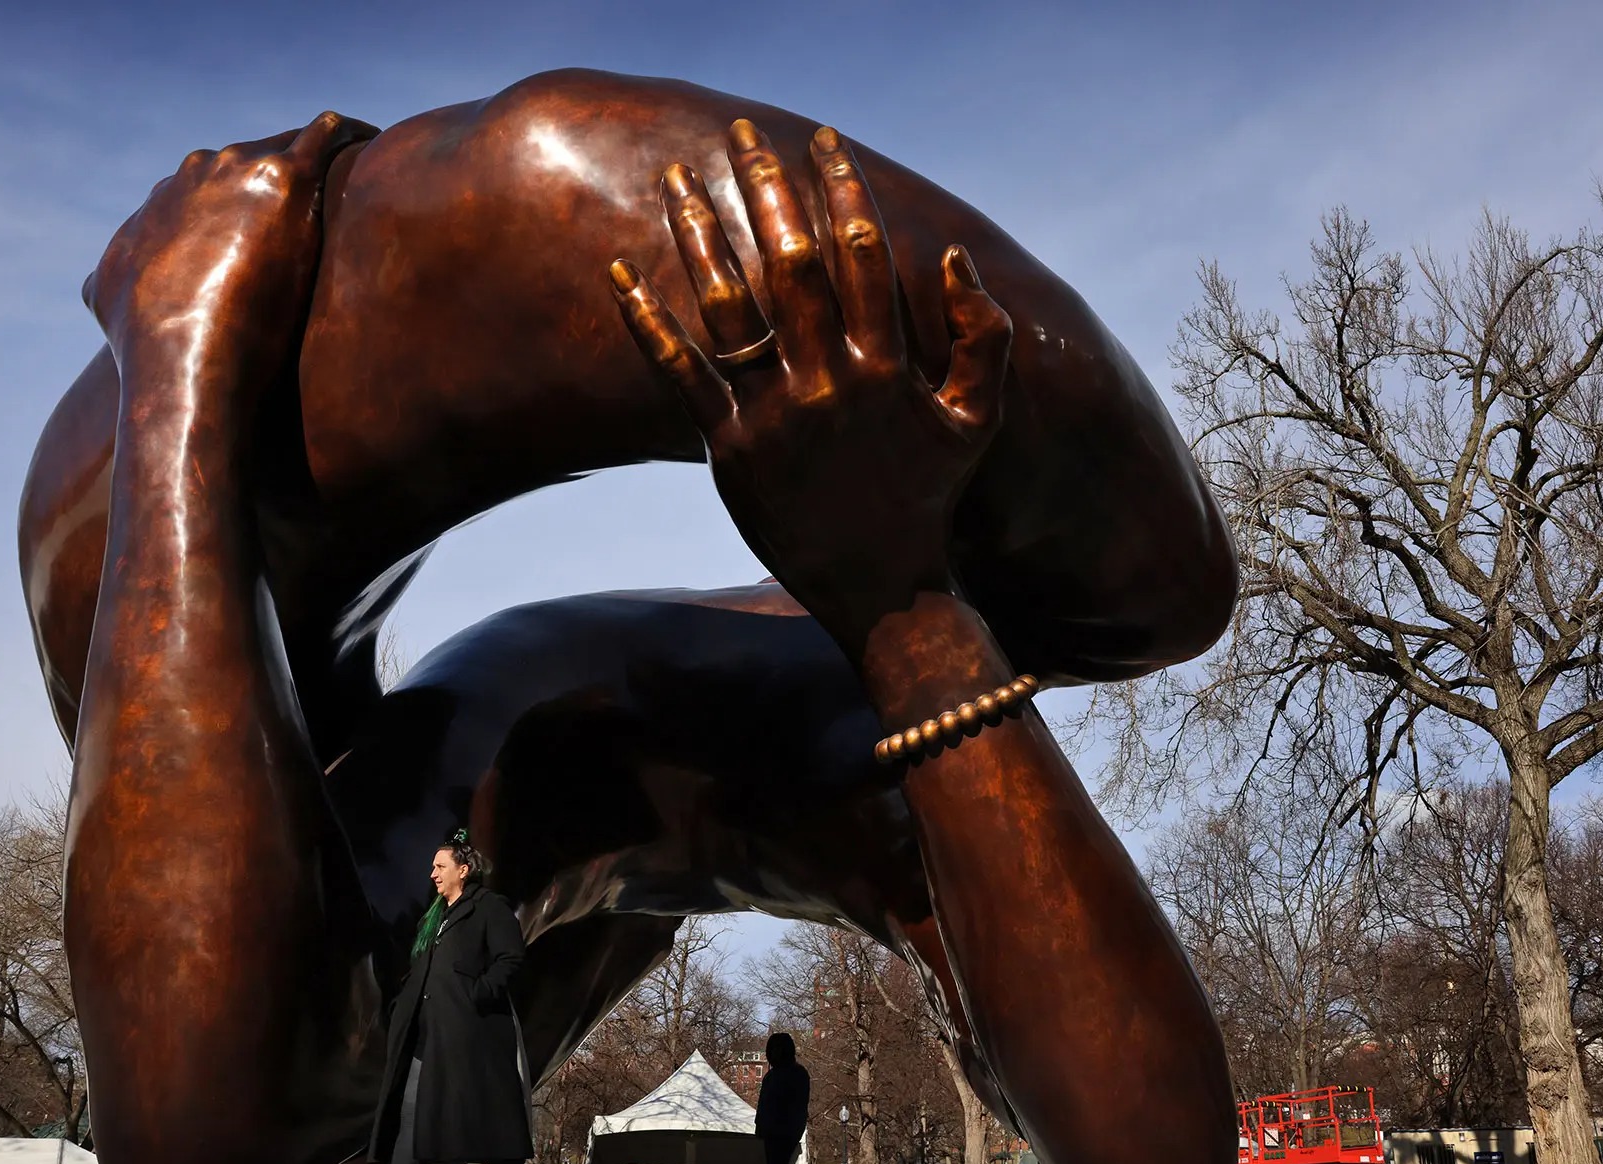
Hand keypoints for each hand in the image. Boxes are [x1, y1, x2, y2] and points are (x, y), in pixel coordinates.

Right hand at [84, 112, 375, 384]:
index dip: (244, 207)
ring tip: (359, 175)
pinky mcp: (281, 177)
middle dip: (282, 181)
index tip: (277, 229)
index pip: (209, 189)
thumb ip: (112, 285)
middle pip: (249, 163)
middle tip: (326, 205)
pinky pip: (325, 136)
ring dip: (320, 158)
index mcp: (160, 202)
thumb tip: (102, 288)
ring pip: (288, 144)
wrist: (181, 358)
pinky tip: (375, 144)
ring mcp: (236, 171)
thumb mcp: (108, 307)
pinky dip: (349, 137)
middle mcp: (193, 175)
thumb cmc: (152, 351)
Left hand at [609, 120, 1012, 655]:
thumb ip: (983, 337)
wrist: (882, 588)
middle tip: (742, 134)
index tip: (820, 140)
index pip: (861, 254)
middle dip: (766, 188)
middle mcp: (829, 382)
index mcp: (886, 366)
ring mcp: (775, 416)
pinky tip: (619, 274)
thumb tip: (954, 256)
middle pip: (790, 263)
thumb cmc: (929, 497)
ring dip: (698, 233)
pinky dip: (647, 323)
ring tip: (675, 177)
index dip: (839, 189)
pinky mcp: (728, 449)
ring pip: (728, 305)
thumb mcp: (977, 418)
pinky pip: (679, 374)